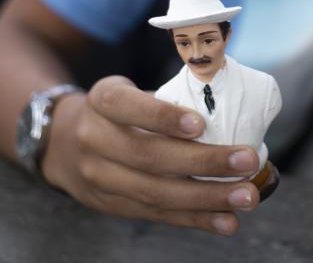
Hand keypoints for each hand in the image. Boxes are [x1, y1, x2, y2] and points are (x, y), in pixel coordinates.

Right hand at [41, 75, 262, 234]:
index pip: (127, 106)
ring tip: (246, 196)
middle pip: (148, 156)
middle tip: (247, 161)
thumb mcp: (130, 92)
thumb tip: (235, 107)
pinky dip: (196, 219)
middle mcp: (94, 139)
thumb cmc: (119, 113)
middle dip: (203, 162)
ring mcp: (99, 177)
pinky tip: (227, 221)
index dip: (163, 117)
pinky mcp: (112, 205)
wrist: (64, 145)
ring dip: (206, 198)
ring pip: (155, 192)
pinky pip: (157, 215)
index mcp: (102, 100)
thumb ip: (169, 99)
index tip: (200, 125)